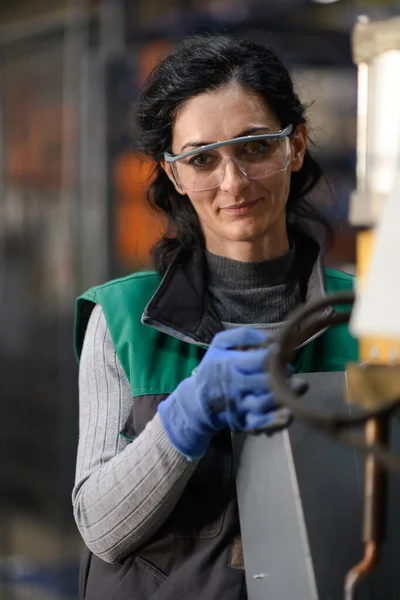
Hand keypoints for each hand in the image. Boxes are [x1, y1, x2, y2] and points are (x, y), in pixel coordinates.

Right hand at [158, 328, 303, 458]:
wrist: (196, 401)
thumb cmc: (213, 367)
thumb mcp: (219, 345)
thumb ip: (242, 335)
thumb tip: (268, 337)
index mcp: (229, 364)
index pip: (257, 360)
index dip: (274, 355)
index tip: (282, 350)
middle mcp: (233, 385)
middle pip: (264, 382)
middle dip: (282, 375)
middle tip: (290, 369)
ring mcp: (238, 405)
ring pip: (263, 403)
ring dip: (283, 395)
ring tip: (299, 386)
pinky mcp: (242, 421)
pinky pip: (260, 423)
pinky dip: (275, 421)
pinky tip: (289, 413)